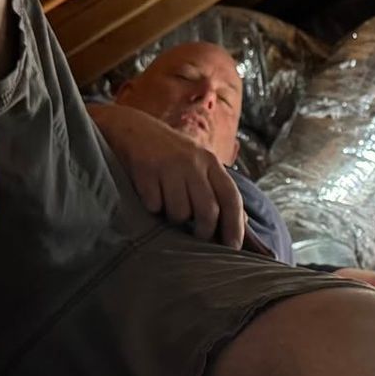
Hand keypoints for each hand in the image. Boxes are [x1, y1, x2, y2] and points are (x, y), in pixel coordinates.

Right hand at [87, 103, 245, 247]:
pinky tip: (151, 195)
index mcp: (210, 162)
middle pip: (208, 211)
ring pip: (179, 213)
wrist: (131, 128)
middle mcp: (193, 162)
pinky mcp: (146, 170)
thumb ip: (218, 189)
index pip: (231, 197)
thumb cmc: (169, 153)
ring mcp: (169, 166)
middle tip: (197, 236)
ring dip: (174, 218)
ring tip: (168, 206)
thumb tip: (243, 222)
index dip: (235, 226)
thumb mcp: (198, 164)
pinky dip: (153, 208)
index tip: (233, 247)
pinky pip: (154, 206)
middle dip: (204, 231)